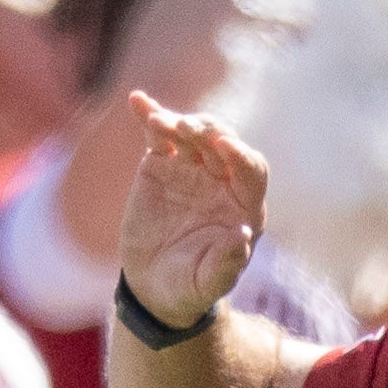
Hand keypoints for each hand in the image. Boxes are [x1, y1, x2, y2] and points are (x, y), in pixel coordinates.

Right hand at [117, 92, 267, 327]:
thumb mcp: (207, 283)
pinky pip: (157, 134)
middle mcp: (222, 180)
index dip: (241, 157)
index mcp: (244, 205)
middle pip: (223, 142)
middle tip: (188, 130)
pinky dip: (149, 116)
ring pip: (191, 134)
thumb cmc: (189, 287)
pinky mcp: (161, 163)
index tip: (225, 148)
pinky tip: (136, 100)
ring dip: (179, 123)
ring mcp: (191, 167)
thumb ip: (226, 263)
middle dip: (208, 133)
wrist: (154, 285)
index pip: (251, 170)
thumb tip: (243, 235)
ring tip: (161, 123)